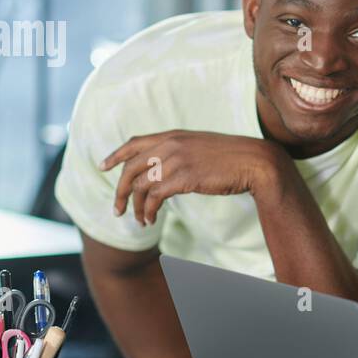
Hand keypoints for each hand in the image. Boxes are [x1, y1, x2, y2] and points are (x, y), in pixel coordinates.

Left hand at [100, 130, 287, 225]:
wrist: (254, 162)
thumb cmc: (233, 158)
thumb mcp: (201, 148)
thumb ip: (181, 153)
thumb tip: (166, 167)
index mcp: (173, 135)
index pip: (134, 143)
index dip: (115, 155)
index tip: (102, 167)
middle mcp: (170, 144)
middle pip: (131, 167)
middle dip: (120, 191)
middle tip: (117, 210)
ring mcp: (176, 160)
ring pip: (141, 185)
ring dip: (135, 207)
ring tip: (140, 221)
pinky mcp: (183, 177)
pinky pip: (154, 196)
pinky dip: (148, 211)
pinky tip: (150, 220)